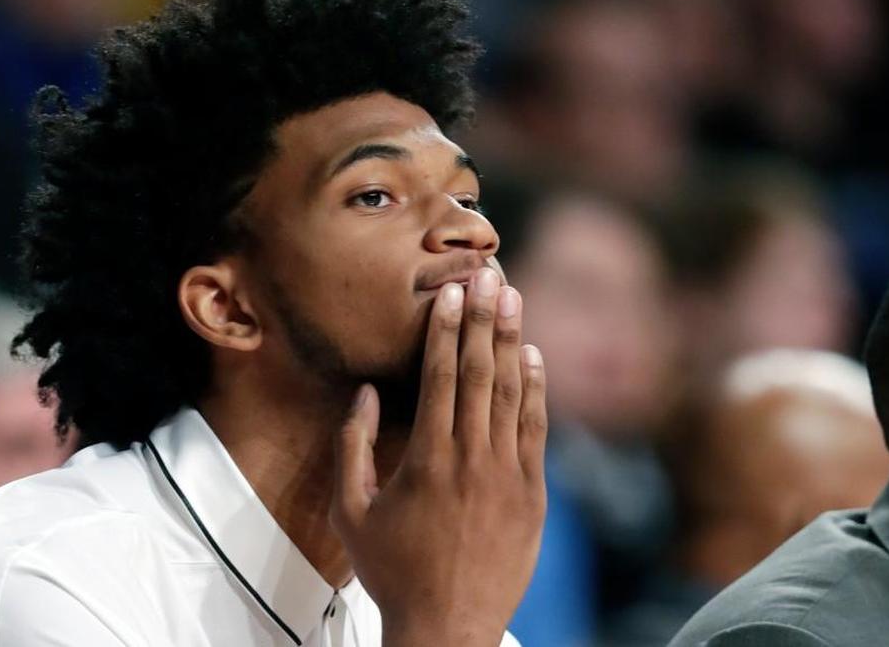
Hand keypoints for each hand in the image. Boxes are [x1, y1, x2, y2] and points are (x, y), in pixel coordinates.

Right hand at [331, 267, 546, 646]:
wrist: (448, 626)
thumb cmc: (392, 571)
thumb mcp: (351, 512)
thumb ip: (353, 448)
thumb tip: (364, 393)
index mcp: (426, 460)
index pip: (438, 377)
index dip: (444, 330)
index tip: (450, 293)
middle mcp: (471, 459)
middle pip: (478, 374)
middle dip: (483, 320)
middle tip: (489, 276)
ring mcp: (508, 476)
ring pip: (511, 394)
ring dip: (512, 343)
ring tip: (514, 300)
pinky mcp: (533, 495)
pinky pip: (537, 431)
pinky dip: (536, 392)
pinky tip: (534, 359)